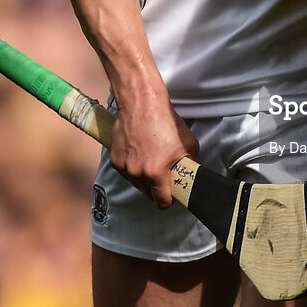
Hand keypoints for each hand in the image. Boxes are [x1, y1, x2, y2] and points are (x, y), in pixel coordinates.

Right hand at [109, 89, 198, 208]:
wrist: (141, 103)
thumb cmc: (165, 121)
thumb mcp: (189, 143)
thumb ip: (190, 164)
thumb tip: (191, 175)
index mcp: (156, 173)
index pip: (162, 202)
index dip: (170, 199)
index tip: (173, 193)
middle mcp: (137, 173)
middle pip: (148, 194)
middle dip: (157, 189)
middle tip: (164, 174)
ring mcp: (124, 167)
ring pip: (136, 183)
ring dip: (144, 178)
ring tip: (152, 158)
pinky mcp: (115, 159)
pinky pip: (126, 172)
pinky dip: (133, 167)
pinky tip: (140, 152)